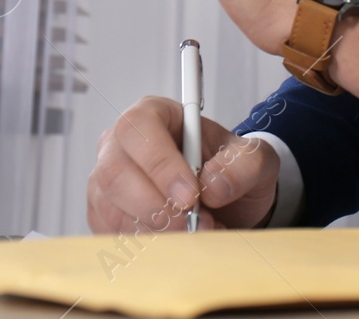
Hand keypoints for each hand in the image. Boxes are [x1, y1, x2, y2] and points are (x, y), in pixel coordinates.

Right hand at [87, 96, 280, 232]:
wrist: (227, 201)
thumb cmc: (231, 168)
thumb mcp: (254, 159)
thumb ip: (243, 165)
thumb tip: (212, 186)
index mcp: (155, 114)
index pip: (139, 128)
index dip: (160, 164)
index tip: (190, 196)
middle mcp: (122, 145)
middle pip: (115, 173)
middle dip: (155, 206)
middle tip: (193, 224)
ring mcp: (107, 181)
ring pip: (110, 209)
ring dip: (155, 230)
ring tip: (195, 232)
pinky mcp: (104, 214)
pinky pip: (110, 234)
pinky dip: (145, 244)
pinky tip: (175, 241)